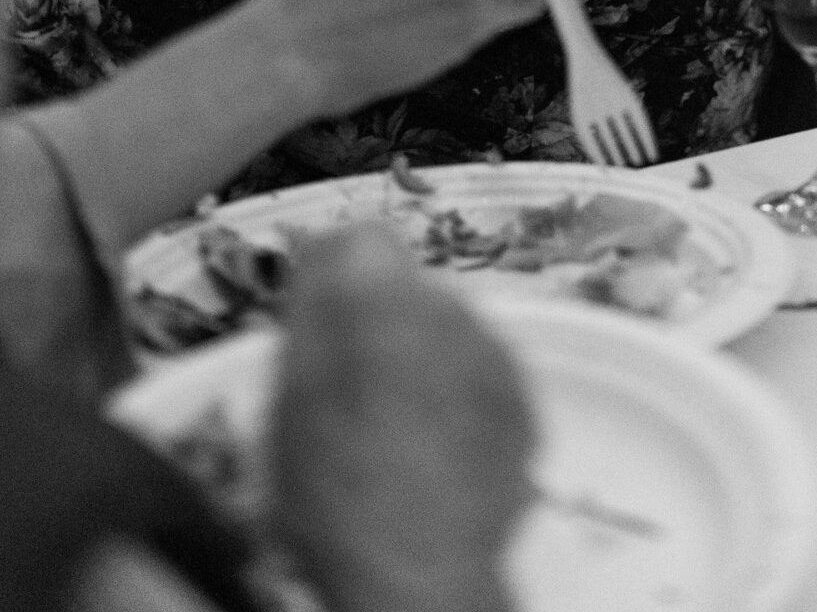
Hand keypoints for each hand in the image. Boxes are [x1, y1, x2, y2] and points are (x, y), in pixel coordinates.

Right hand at [270, 224, 533, 611]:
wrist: (418, 577)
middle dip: (385, 323)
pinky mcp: (526, 399)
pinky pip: (485, 374)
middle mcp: (449, 306)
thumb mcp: (290, 399)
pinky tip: (438, 450)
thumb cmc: (335, 492)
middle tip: (356, 393)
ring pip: (450, 330)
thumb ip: (309, 310)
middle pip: (409, 289)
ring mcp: (495, 353)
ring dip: (427, 359)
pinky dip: (464, 398)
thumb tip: (321, 249)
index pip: (362, 239)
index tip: (324, 316)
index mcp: (380, 297)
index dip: (340, 275)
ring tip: (398, 431)